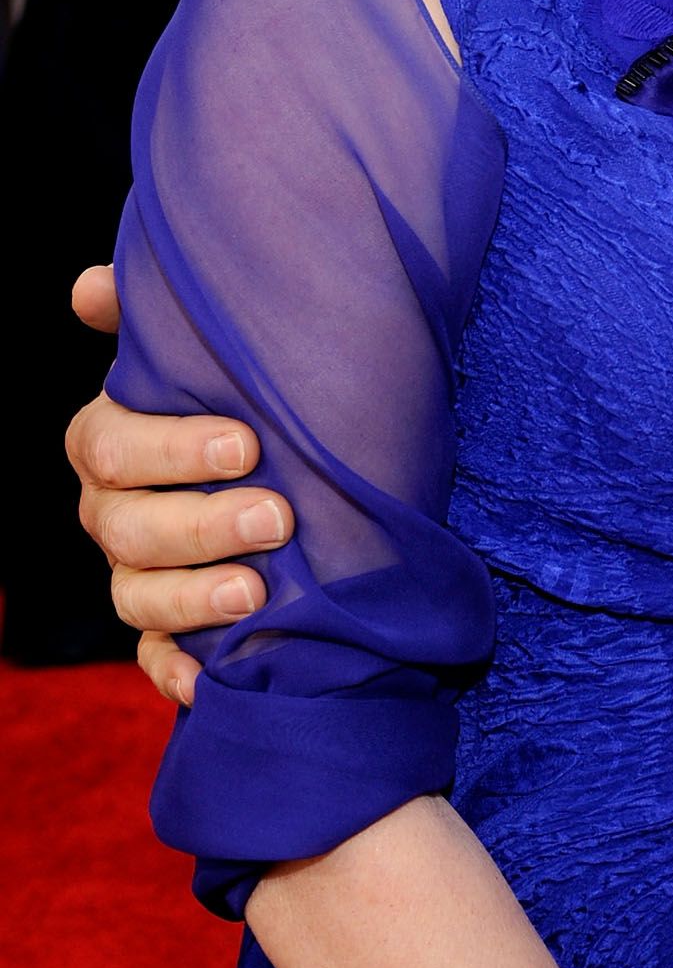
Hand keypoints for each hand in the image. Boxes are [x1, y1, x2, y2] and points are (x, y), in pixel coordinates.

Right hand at [66, 266, 289, 707]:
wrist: (288, 467)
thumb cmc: (242, 398)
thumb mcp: (208, 352)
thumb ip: (153, 317)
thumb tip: (89, 287)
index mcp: (112, 443)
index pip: (111, 447)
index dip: (171, 448)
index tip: (246, 443)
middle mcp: (114, 514)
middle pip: (127, 530)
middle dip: (201, 525)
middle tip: (278, 516)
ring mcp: (137, 577)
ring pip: (138, 598)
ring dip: (193, 599)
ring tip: (259, 592)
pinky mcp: (169, 633)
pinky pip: (156, 662)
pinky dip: (178, 674)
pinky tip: (212, 681)